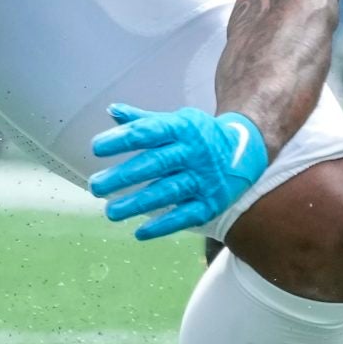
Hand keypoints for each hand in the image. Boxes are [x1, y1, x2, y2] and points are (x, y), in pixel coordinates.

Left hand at [88, 103, 270, 239]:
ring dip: (137, 204)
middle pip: (156, 163)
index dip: (122, 139)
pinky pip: (186, 216)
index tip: (96, 148)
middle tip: (96, 186)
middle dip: (123, 176)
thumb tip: (112, 110)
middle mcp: (195, 153)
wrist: (247, 151)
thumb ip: (144, 120)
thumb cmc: (200, 137)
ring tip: (110, 212)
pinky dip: (163, 225)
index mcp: (183, 128)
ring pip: (168, 192)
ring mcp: (205, 179)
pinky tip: (140, 232)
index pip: (149, 132)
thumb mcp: (177, 122)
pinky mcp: (212, 202)